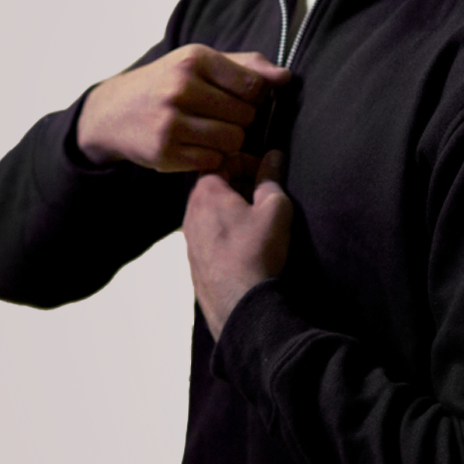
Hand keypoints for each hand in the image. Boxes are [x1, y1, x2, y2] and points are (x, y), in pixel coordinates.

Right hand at [76, 45, 289, 171]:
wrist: (113, 111)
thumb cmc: (167, 83)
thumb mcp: (200, 63)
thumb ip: (246, 67)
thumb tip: (286, 77)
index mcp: (194, 59)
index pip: (254, 85)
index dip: (257, 97)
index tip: (243, 99)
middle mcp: (180, 88)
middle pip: (247, 115)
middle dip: (242, 119)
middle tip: (222, 116)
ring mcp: (170, 122)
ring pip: (234, 141)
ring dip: (230, 141)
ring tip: (212, 131)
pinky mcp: (165, 152)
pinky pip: (214, 161)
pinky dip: (212, 156)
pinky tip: (196, 145)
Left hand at [183, 151, 292, 339]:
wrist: (241, 306)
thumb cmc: (257, 252)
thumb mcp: (275, 208)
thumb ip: (271, 177)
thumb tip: (273, 156)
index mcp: (206, 193)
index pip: (223, 160)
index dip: (249, 160)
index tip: (268, 173)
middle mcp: (190, 213)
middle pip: (215, 186)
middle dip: (241, 185)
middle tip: (266, 197)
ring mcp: (189, 241)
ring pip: (211, 212)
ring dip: (233, 210)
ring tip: (259, 223)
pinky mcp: (194, 263)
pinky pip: (210, 236)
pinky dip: (227, 232)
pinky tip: (247, 247)